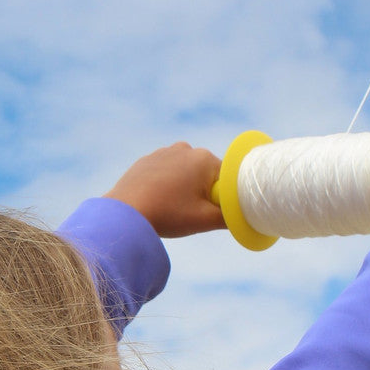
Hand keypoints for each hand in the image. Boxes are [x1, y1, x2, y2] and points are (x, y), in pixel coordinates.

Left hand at [105, 142, 225, 237]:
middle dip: (202, 193)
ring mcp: (164, 152)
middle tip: (188, 212)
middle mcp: (186, 148)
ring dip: (183, 188)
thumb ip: (231, 217)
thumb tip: (244, 217)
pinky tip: (157, 201)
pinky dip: (166, 186)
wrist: (124, 213)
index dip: (220, 198)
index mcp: (204, 159)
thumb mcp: (205, 220)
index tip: (207, 212)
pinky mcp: (147, 160)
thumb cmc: (167, 214)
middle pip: (206, 174)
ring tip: (170, 207)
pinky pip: (166, 173)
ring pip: (185, 173)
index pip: (226, 178)